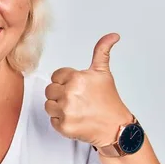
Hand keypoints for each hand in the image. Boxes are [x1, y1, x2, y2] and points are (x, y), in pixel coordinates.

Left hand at [45, 33, 132, 147]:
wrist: (116, 128)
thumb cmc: (109, 101)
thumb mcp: (103, 73)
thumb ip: (102, 51)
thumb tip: (113, 35)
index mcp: (76, 78)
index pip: (56, 76)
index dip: (65, 82)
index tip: (77, 88)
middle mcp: (70, 94)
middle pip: (50, 90)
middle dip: (61, 94)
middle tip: (77, 100)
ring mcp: (66, 111)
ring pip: (48, 105)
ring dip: (59, 108)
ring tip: (76, 109)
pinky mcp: (63, 126)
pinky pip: (52, 120)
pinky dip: (61, 121)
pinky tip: (75, 119)